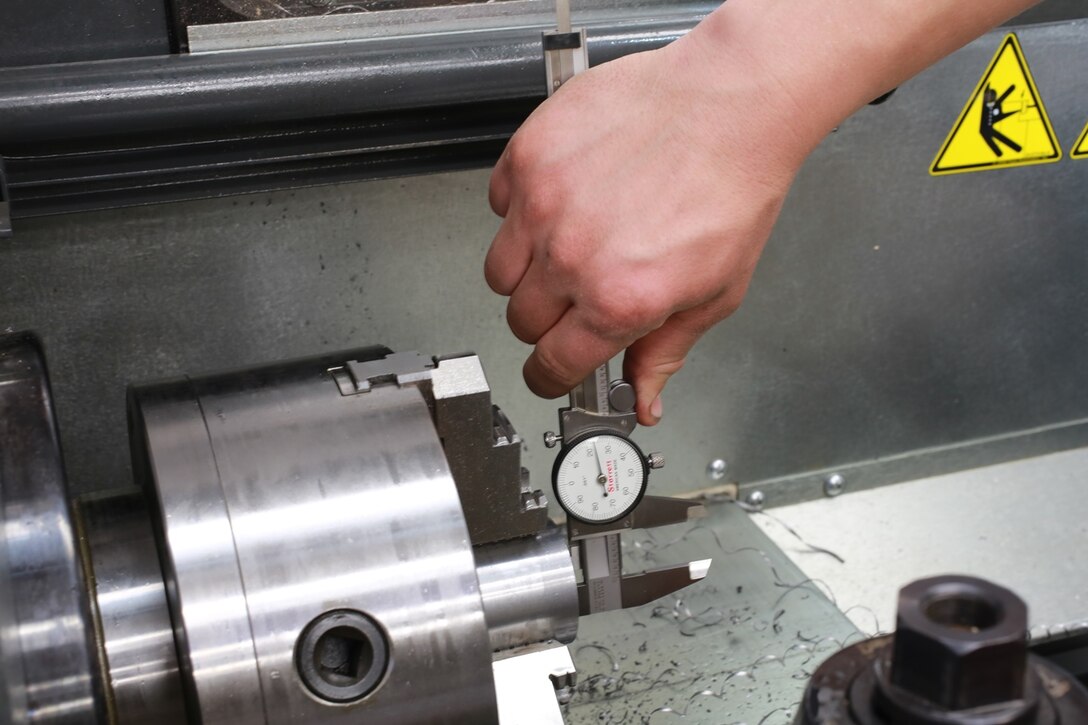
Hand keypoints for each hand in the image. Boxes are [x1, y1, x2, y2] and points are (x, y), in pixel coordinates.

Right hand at [484, 30, 806, 425]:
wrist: (729, 102)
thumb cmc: (733, 187)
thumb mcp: (715, 292)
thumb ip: (666, 352)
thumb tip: (645, 399)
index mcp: (618, 300)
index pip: (552, 366)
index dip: (552, 376)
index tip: (552, 369)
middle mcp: (572, 257)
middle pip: (521, 322)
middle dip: (547, 322)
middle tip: (578, 296)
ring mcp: (542, 204)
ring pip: (499, 272)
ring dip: (526, 271)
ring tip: (569, 245)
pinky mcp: (528, 157)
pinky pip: (498, 205)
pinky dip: (522, 209)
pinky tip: (565, 198)